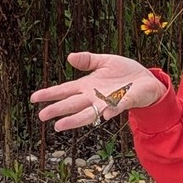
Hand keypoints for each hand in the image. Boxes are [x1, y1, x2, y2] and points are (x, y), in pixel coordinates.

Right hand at [31, 52, 166, 131]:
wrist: (148, 80)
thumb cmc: (126, 73)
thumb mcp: (105, 61)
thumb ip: (88, 61)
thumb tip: (69, 57)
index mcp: (88, 86)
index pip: (65, 90)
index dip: (50, 94)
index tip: (33, 98)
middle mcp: (95, 97)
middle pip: (72, 104)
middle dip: (57, 110)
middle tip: (42, 116)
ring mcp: (109, 101)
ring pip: (89, 113)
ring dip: (75, 119)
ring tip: (61, 126)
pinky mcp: (125, 101)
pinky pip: (117, 106)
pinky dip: (110, 110)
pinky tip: (104, 115)